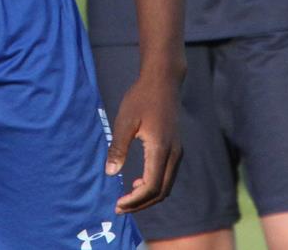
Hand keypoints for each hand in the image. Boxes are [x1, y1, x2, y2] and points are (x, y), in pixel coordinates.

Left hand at [106, 69, 181, 213]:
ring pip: (166, 186)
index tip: (117, 204)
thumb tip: (110, 173)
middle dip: (140, 203)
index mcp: (160, 149)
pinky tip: (138, 182)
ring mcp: (177, 152)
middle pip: (161, 192)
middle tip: (119, 207)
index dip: (134, 200)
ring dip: (148, 196)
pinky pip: (168, 176)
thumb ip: (118, 147)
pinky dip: (154, 186)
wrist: (164, 81)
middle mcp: (173, 154)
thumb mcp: (125, 120)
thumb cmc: (141, 97)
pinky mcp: (176, 149)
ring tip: (127, 198)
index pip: (150, 186)